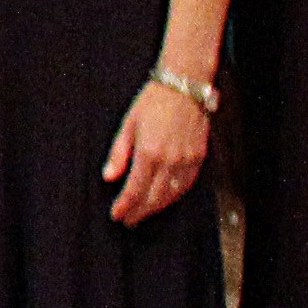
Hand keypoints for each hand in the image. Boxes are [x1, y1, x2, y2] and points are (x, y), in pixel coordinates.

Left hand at [102, 75, 210, 225]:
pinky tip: (165, 200)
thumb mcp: (128, 124)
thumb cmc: (154, 101)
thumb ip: (118, 153)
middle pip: (153, 198)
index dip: (124, 206)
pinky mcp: (199, 158)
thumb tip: (108, 176)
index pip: (134, 190)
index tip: (117, 214)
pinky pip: (186, 186)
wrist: (184, 87)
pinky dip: (174, 197)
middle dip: (139, 212)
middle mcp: (170, 161)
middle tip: (128, 220)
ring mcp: (187, 161)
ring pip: (171, 196)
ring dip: (156, 208)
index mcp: (149, 152)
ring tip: (143, 213)